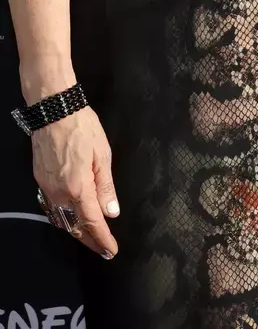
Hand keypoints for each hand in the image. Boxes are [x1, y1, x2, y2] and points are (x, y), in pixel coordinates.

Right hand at [33, 106, 118, 257]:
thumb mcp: (103, 154)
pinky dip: (64, 216)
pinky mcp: (40, 182)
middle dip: (89, 240)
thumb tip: (111, 212)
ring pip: (61, 219)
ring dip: (76, 230)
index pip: (92, 222)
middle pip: (74, 226)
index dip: (102, 239)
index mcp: (78, 187)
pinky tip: (73, 215)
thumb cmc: (83, 128)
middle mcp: (59, 194)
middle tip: (104, 248)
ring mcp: (47, 189)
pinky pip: (53, 207)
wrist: (54, 111)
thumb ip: (106, 186)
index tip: (111, 251)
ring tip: (92, 235)